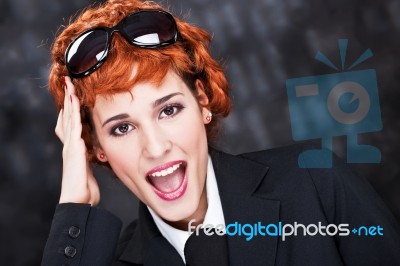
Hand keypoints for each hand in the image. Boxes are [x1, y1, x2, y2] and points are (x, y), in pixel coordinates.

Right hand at [55, 77, 99, 205]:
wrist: (78, 201)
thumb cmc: (84, 187)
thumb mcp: (88, 168)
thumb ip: (89, 158)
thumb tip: (94, 152)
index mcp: (74, 148)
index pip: (71, 123)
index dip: (71, 109)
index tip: (73, 96)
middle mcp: (70, 145)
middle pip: (66, 117)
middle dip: (67, 100)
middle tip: (68, 83)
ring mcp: (70, 146)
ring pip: (68, 118)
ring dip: (69, 102)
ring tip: (70, 86)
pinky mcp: (74, 150)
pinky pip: (73, 128)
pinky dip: (73, 114)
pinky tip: (74, 103)